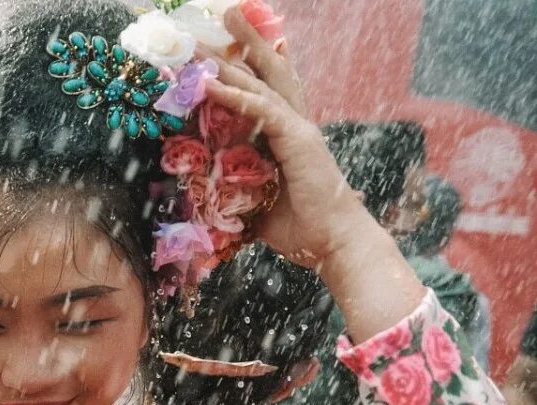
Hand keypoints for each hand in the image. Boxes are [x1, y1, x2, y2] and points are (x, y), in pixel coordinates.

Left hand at [202, 7, 376, 267]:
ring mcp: (298, 129)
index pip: (273, 91)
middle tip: (229, 13)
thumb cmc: (300, 230)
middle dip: (249, 42)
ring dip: (239, 53)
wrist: (332, 243)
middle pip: (271, 72)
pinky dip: (235, 95)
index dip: (257, 65)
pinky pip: (261, 109)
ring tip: (218, 27)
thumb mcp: (257, 206)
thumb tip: (213, 201)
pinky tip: (212, 81)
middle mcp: (296, 125)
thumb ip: (238, 194)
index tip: (240, 43)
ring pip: (265, 81)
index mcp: (291, 137)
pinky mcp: (297, 140)